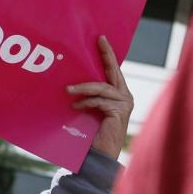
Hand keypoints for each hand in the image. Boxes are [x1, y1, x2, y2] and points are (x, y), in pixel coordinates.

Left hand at [67, 35, 132, 158]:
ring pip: (102, 87)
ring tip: (67, 91)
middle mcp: (125, 96)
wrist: (97, 155)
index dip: (108, 54)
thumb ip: (85, 96)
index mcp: (117, 93)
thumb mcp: (87, 109)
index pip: (113, 70)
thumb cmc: (89, 133)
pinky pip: (100, 101)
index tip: (101, 38)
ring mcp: (124, 103)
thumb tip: (67, 82)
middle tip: (98, 41)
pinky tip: (75, 107)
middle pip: (114, 71)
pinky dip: (86, 102)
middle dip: (106, 55)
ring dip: (83, 87)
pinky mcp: (120, 112)